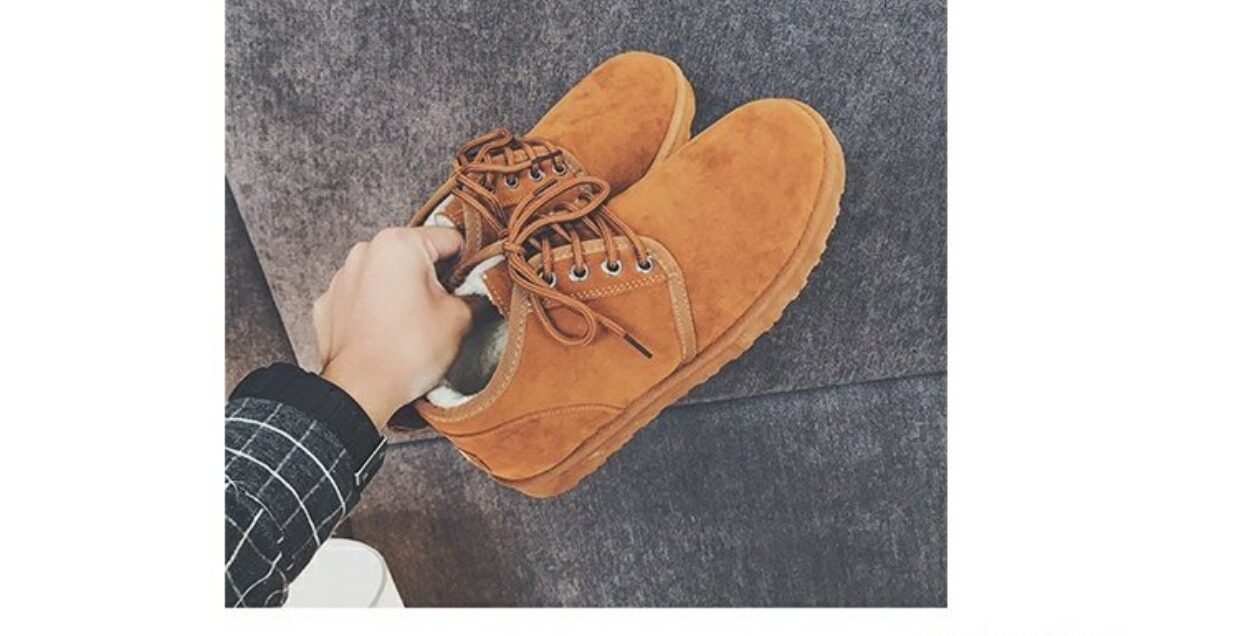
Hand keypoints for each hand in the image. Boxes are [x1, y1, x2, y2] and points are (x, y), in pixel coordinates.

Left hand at [313, 227, 471, 428]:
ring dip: (402, 292)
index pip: (450, 239)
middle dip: (432, 278)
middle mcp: (365, 251)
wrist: (360, 392)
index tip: (470, 287)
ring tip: (412, 326)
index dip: (467, 264)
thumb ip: (473, 294)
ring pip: (387, 275)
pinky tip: (387, 333)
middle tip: (443, 311)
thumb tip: (477, 291)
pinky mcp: (329, 303)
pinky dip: (376, 310)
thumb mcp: (459, 319)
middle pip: (415, 255)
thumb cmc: (406, 352)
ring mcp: (342, 277)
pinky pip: (363, 297)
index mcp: (399, 244)